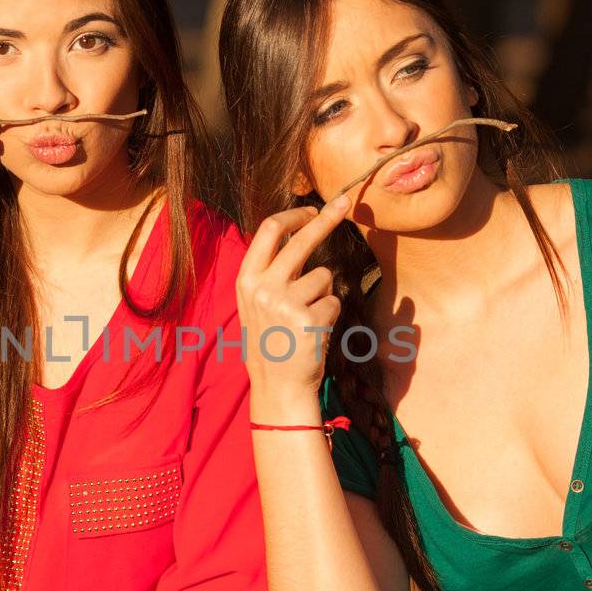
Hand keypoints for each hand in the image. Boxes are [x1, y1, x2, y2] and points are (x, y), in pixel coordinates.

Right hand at [235, 195, 351, 402]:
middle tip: (344, 203)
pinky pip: (334, 301)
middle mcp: (262, 287)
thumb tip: (297, 233)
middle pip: (300, 240)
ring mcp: (285, 303)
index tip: (313, 208)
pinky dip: (331, 315)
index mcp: (246, 280)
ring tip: (308, 319)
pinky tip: (315, 332)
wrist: (278, 387)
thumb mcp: (257, 304)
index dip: (294, 216)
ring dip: (324, 294)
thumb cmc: (272, 342)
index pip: (269, 231)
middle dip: (326, 218)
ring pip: (324, 276)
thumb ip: (271, 272)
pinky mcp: (308, 319)